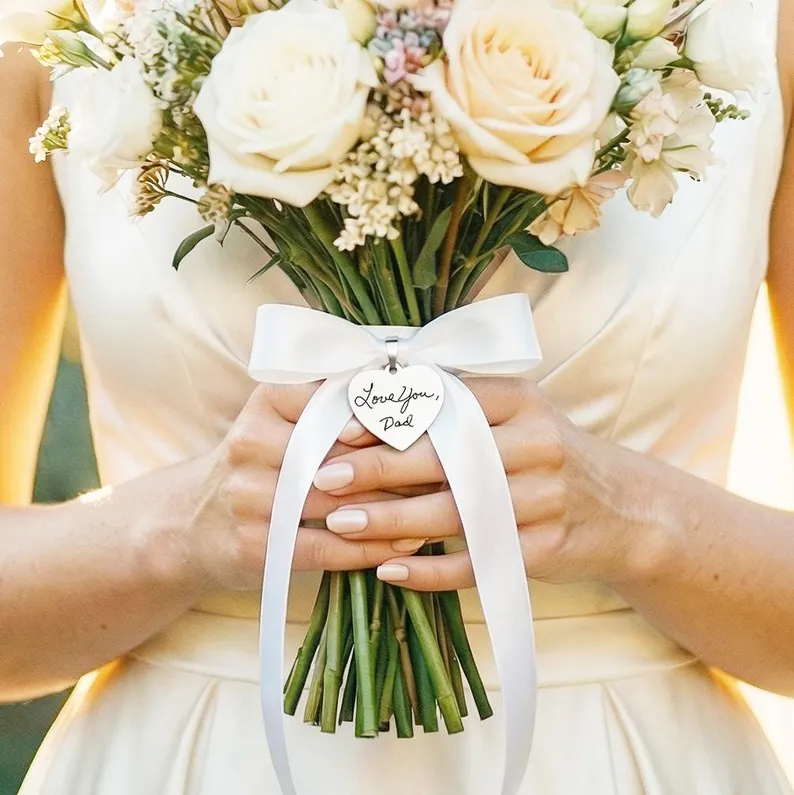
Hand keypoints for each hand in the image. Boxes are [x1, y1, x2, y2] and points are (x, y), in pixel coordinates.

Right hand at [184, 384, 423, 591]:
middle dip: (400, 463)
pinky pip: (327, 548)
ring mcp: (249, 497)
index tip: (431, 420)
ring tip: (439, 508)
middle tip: (449, 469)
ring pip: (340, 502)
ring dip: (396, 509)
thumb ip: (334, 405)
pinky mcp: (256, 546)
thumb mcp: (282, 420)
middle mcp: (253, 443)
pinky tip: (405, 545)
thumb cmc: (259, 464)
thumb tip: (414, 399)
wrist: (190, 524)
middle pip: (344, 452)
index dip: (388, 411)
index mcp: (268, 402)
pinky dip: (372, 548)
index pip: (337, 397)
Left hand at [313, 378, 658, 591]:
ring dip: (391, 521)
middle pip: (444, 456)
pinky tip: (389, 571)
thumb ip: (460, 403)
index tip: (339, 428)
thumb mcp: (519, 414)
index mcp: (522, 401)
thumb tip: (372, 401)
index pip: (446, 402)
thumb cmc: (548, 454)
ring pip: (454, 512)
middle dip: (378, 468)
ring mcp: (544, 500)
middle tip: (325, 477)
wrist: (626, 511)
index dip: (390, 416)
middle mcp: (536, 445)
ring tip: (341, 524)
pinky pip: (476, 563)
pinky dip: (429, 570)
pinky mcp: (545, 549)